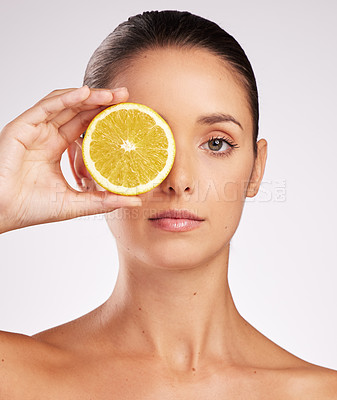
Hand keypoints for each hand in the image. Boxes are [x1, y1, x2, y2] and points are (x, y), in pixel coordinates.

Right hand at [0, 86, 141, 233]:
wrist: (3, 213)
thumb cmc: (33, 208)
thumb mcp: (76, 203)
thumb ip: (104, 200)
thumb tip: (135, 201)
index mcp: (57, 149)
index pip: (85, 126)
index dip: (105, 118)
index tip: (127, 114)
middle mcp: (47, 136)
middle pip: (78, 111)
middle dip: (102, 102)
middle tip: (125, 96)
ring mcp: (35, 130)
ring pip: (65, 105)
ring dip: (89, 97)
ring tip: (113, 94)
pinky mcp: (22, 127)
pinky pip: (46, 107)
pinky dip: (66, 98)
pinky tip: (85, 93)